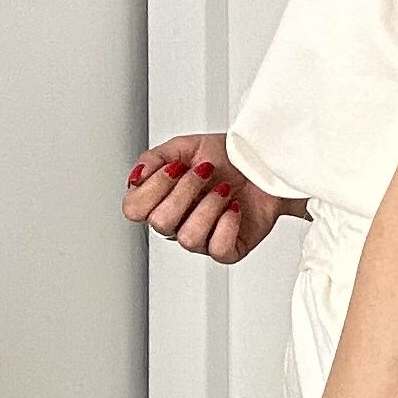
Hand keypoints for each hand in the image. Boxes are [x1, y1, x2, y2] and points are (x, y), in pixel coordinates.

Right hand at [123, 134, 284, 262]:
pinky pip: (218, 250)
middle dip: (186, 190)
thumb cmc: (227, 158)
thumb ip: (154, 158)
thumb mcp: (186, 147)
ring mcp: (201, 240)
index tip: (176, 166)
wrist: (265, 163)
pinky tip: (235, 207)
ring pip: (188, 238)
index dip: (153, 186)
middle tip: (206, 172)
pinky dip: (228, 224)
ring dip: (209, 206)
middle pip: (160, 222)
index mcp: (161, 200)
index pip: (133, 209)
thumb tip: (136, 177)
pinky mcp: (228, 250)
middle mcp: (177, 223)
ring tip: (224, 189)